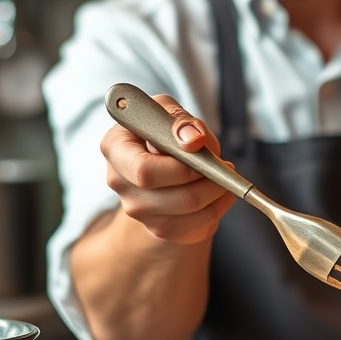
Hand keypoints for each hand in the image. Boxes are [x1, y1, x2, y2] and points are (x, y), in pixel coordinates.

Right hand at [101, 94, 236, 244]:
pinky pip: (195, 227)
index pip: (144, 171)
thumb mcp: (168, 111)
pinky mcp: (157, 227)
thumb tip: (193, 140)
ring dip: (216, 194)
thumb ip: (180, 120)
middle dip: (207, 181)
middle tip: (225, 166)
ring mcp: (137, 209)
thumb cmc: (163, 129)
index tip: (202, 154)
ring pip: (188, 212)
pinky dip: (217, 209)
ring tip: (225, 176)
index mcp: (115, 148)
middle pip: (171, 197)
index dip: (180, 168)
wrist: (161, 158)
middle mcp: (119, 183)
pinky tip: (222, 193)